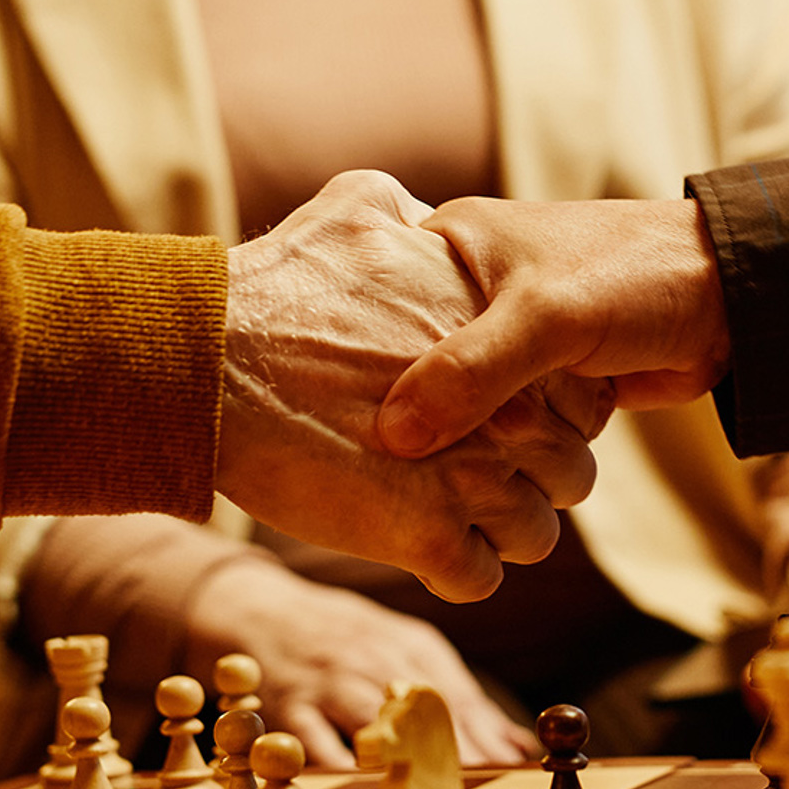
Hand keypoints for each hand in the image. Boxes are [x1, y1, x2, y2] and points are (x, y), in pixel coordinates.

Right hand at [185, 558, 539, 767]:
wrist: (257, 608)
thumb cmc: (343, 637)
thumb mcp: (403, 649)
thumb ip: (458, 698)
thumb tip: (520, 746)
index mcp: (409, 645)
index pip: (457, 695)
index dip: (487, 735)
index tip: (516, 772)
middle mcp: (374, 658)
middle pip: (423, 709)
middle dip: (458, 751)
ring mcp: (329, 681)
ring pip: (374, 719)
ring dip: (406, 757)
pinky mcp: (288, 704)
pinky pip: (315, 739)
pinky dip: (338, 765)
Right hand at [216, 172, 612, 599]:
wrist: (208, 364)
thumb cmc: (275, 288)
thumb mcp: (355, 209)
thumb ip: (407, 211)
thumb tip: (418, 215)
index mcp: (506, 342)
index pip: (581, 399)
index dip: (545, 414)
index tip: (502, 419)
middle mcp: (509, 412)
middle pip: (570, 474)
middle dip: (530, 480)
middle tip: (474, 473)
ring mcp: (474, 479)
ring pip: (533, 534)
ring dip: (495, 531)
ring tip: (444, 513)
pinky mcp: (426, 539)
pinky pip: (478, 579)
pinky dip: (454, 569)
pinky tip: (416, 542)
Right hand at [378, 197, 728, 458]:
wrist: (732, 296)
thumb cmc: (634, 278)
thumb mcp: (544, 319)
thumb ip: (470, 372)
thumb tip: (393, 436)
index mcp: (448, 250)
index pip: (371, 310)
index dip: (350, 363)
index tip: (331, 418)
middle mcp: (465, 293)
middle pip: (408, 370)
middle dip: (409, 420)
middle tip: (388, 473)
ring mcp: (506, 341)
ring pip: (459, 408)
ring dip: (464, 447)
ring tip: (444, 487)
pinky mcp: (542, 383)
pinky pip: (502, 430)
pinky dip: (503, 456)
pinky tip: (491, 484)